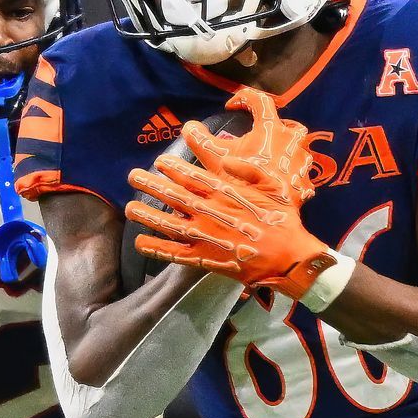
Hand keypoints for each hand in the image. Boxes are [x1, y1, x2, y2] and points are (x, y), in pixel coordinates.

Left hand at [126, 151, 334, 298]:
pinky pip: (175, 253)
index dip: (173, 168)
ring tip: (128, 208)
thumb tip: (226, 159)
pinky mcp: (205, 258)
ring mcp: (205, 236)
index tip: (159, 161)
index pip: (192, 176)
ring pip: (168, 223)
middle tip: (132, 176)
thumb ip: (248, 169)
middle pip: (173, 196)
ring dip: (147, 215)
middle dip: (151, 185)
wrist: (288, 256)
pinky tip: (140, 242)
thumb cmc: (283, 218)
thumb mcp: (273, 184)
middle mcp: (210, 212)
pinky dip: (156, 248)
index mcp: (225, 193)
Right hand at [184, 85, 315, 203]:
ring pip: (298, 150)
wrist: (265, 216)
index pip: (259, 100)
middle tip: (258, 136)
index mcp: (271, 129)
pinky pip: (299, 175)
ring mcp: (301, 164)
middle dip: (274, 127)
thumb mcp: (214, 157)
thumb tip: (189, 127)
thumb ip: (199, 138)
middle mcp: (292, 142)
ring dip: (284, 153)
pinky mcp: (305, 185)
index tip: (230, 107)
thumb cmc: (241, 182)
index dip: (243, 98)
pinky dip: (288, 177)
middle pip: (287, 124)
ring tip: (268, 161)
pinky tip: (277, 184)